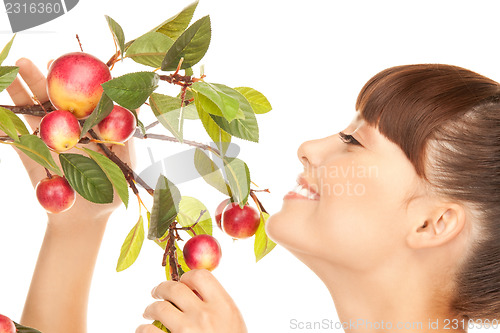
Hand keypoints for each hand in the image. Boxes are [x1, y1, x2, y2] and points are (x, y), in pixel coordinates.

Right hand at [5, 58, 135, 222]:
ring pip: (32, 111)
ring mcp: (47, 140)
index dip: (75, 79)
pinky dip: (5, 120)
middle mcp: (68, 129)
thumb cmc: (113, 192)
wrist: (86, 220)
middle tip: (36, 61)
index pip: (80, 97)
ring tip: (13, 70)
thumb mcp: (125, 160)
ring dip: (22, 91)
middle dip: (44, 79)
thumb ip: (125, 132)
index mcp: (89, 127)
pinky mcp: (31, 155)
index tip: (71, 63)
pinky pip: (16, 136)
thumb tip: (136, 102)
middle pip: (52, 98)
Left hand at [137, 269, 247, 332]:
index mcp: (223, 305)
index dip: (187, 277)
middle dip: (161, 288)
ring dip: (150, 309)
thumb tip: (194, 291)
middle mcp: (204, 314)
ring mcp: (186, 331)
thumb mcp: (232, 322)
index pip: (200, 276)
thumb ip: (217, 305)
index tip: (182, 282)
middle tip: (156, 292)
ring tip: (149, 313)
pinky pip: (147, 331)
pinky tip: (145, 330)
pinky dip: (143, 329)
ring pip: (158, 308)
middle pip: (174, 288)